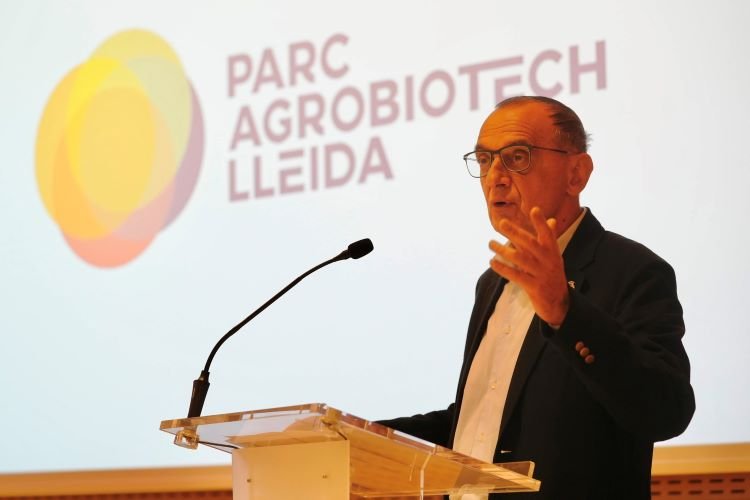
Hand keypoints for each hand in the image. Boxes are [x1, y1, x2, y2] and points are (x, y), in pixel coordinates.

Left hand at [489, 207, 569, 325]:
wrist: (560, 304)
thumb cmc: (553, 275)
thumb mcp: (554, 257)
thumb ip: (550, 238)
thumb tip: (552, 220)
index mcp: (553, 252)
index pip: (548, 234)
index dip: (541, 223)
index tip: (534, 209)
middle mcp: (548, 261)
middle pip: (530, 244)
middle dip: (516, 233)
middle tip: (501, 223)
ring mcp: (542, 274)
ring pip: (520, 259)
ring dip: (503, 250)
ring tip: (490, 243)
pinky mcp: (534, 288)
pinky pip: (516, 276)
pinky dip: (503, 269)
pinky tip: (492, 262)